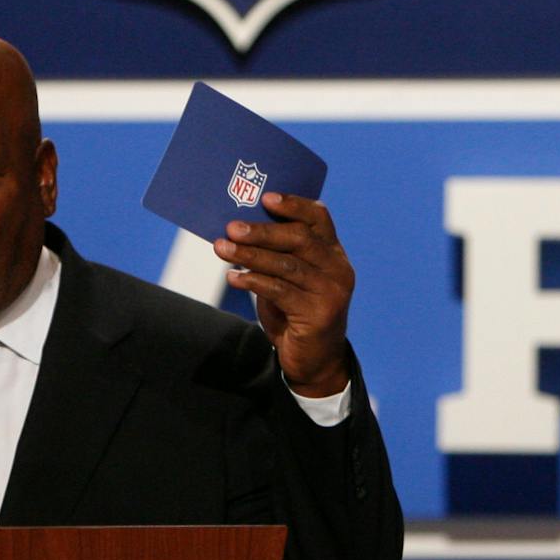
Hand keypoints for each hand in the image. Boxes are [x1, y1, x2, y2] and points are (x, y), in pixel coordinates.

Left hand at [215, 193, 354, 397]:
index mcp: (333, 252)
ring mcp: (331, 291)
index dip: (294, 205)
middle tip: (231, 228)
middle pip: (300, 239)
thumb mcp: (289, 278)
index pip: (319, 218)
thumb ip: (277, 255)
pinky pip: (280, 291)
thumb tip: (238, 229)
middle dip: (262, 231)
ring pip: (286, 264)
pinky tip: (233, 277)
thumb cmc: (295, 312)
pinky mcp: (319, 314)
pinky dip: (253, 281)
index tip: (266, 198)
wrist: (313, 360)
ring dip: (250, 255)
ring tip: (222, 249)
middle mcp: (337, 268)